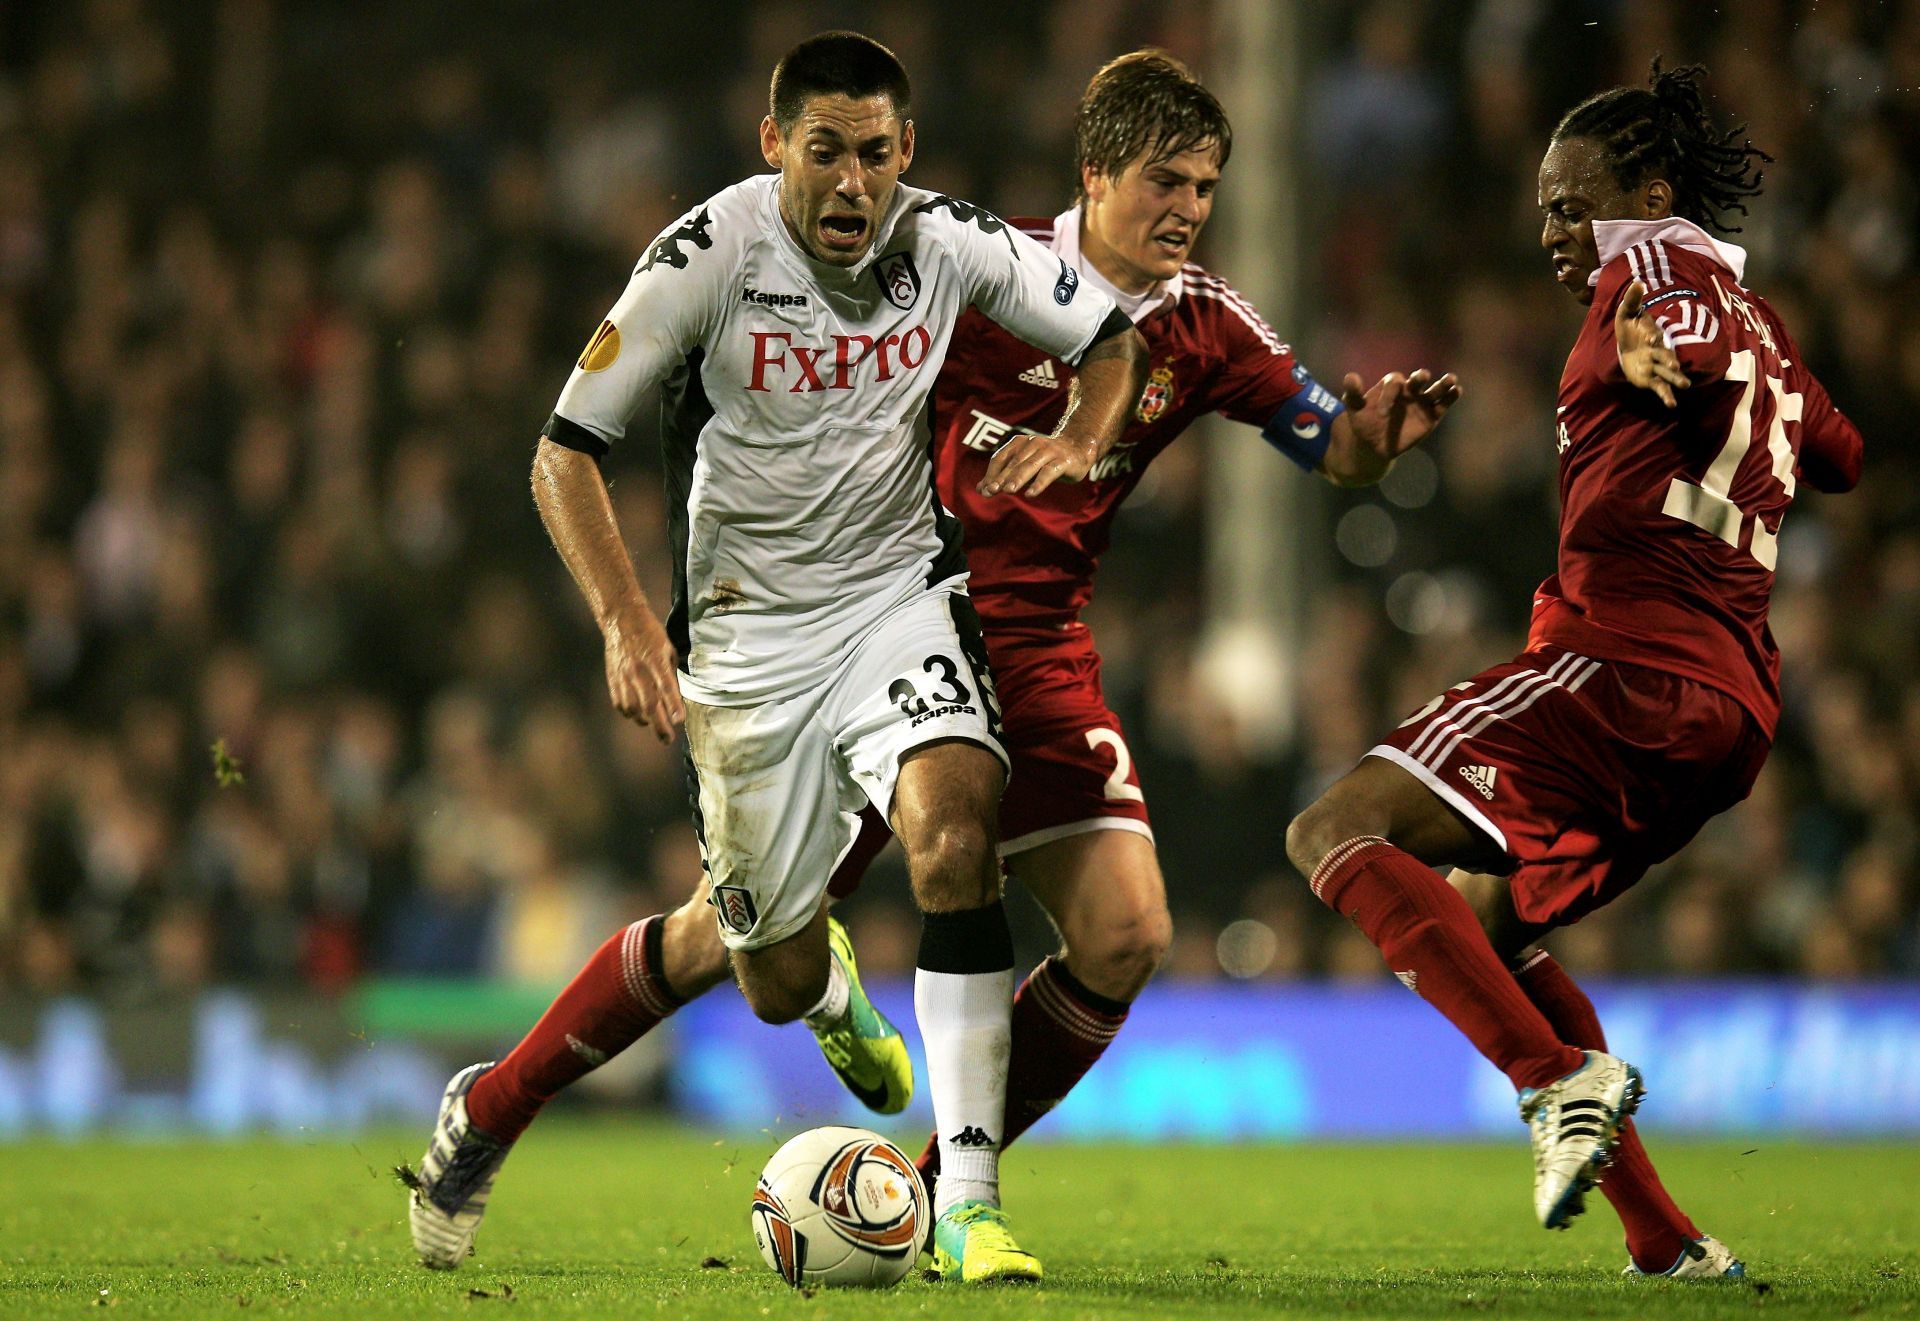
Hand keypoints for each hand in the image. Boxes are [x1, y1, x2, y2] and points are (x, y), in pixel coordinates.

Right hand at [602, 610, 683, 741]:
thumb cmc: (650, 634)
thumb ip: (671, 673)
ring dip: (643, 720)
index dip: (673, 704)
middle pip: (648, 704)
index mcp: (655, 659)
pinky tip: (636, 713)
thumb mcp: (668, 648)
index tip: (679, 721)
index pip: (666, 686)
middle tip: (667, 739)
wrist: (621, 620)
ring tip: (652, 723)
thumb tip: (675, 697)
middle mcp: (638, 669)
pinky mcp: (612, 678)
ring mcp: (623, 675)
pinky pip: (619, 703)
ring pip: (632, 708)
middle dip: (659, 725)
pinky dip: (629, 713)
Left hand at [977, 431, 1093, 496]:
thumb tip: (980, 489)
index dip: (991, 474)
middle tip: (991, 491)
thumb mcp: (1023, 465)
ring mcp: (1049, 451)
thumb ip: (1003, 475)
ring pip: (1030, 465)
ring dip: (1018, 478)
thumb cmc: (1046, 459)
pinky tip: (1031, 494)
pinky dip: (1039, 483)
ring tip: (1008, 490)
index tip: (983, 490)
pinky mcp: (1063, 461)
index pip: (1001, 458)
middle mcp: (1033, 444)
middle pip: (1014, 462)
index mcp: (1020, 443)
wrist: (1078, 448)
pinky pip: (1049, 472)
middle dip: (1001, 478)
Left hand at [1331, 368, 1460, 484]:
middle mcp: (1410, 391)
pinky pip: (1443, 405)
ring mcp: (1422, 403)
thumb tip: (1350, 376)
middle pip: (1418, 379)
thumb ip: (1353, 393)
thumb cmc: (1363, 422)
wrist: (1373, 444)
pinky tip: (1457, 391)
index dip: (1388, 396)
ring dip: (1443, 384)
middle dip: (1420, 377)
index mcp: (1392, 386)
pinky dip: (1451, 397)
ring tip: (1451, 380)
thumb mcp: (1354, 408)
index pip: (1394, 383)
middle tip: (1422, 376)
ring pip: (1435, 390)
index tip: (1381, 414)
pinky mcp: (1432, 416)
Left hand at [1614, 279, 1689, 407]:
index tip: (1650, 338)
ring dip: (1675, 378)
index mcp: (1651, 334)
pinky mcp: (1651, 379)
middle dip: (1669, 360)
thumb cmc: (1628, 328)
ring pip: (1667, 373)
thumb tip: (1637, 282)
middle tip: (1675, 365)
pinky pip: (1660, 387)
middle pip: (1665, 355)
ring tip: (1685, 386)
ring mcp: (1655, 366)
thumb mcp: (1626, 313)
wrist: (1626, 345)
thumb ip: (1632, 300)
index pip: (1652, 334)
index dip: (1651, 335)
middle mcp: (1657, 351)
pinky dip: (1666, 395)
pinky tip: (1672, 405)